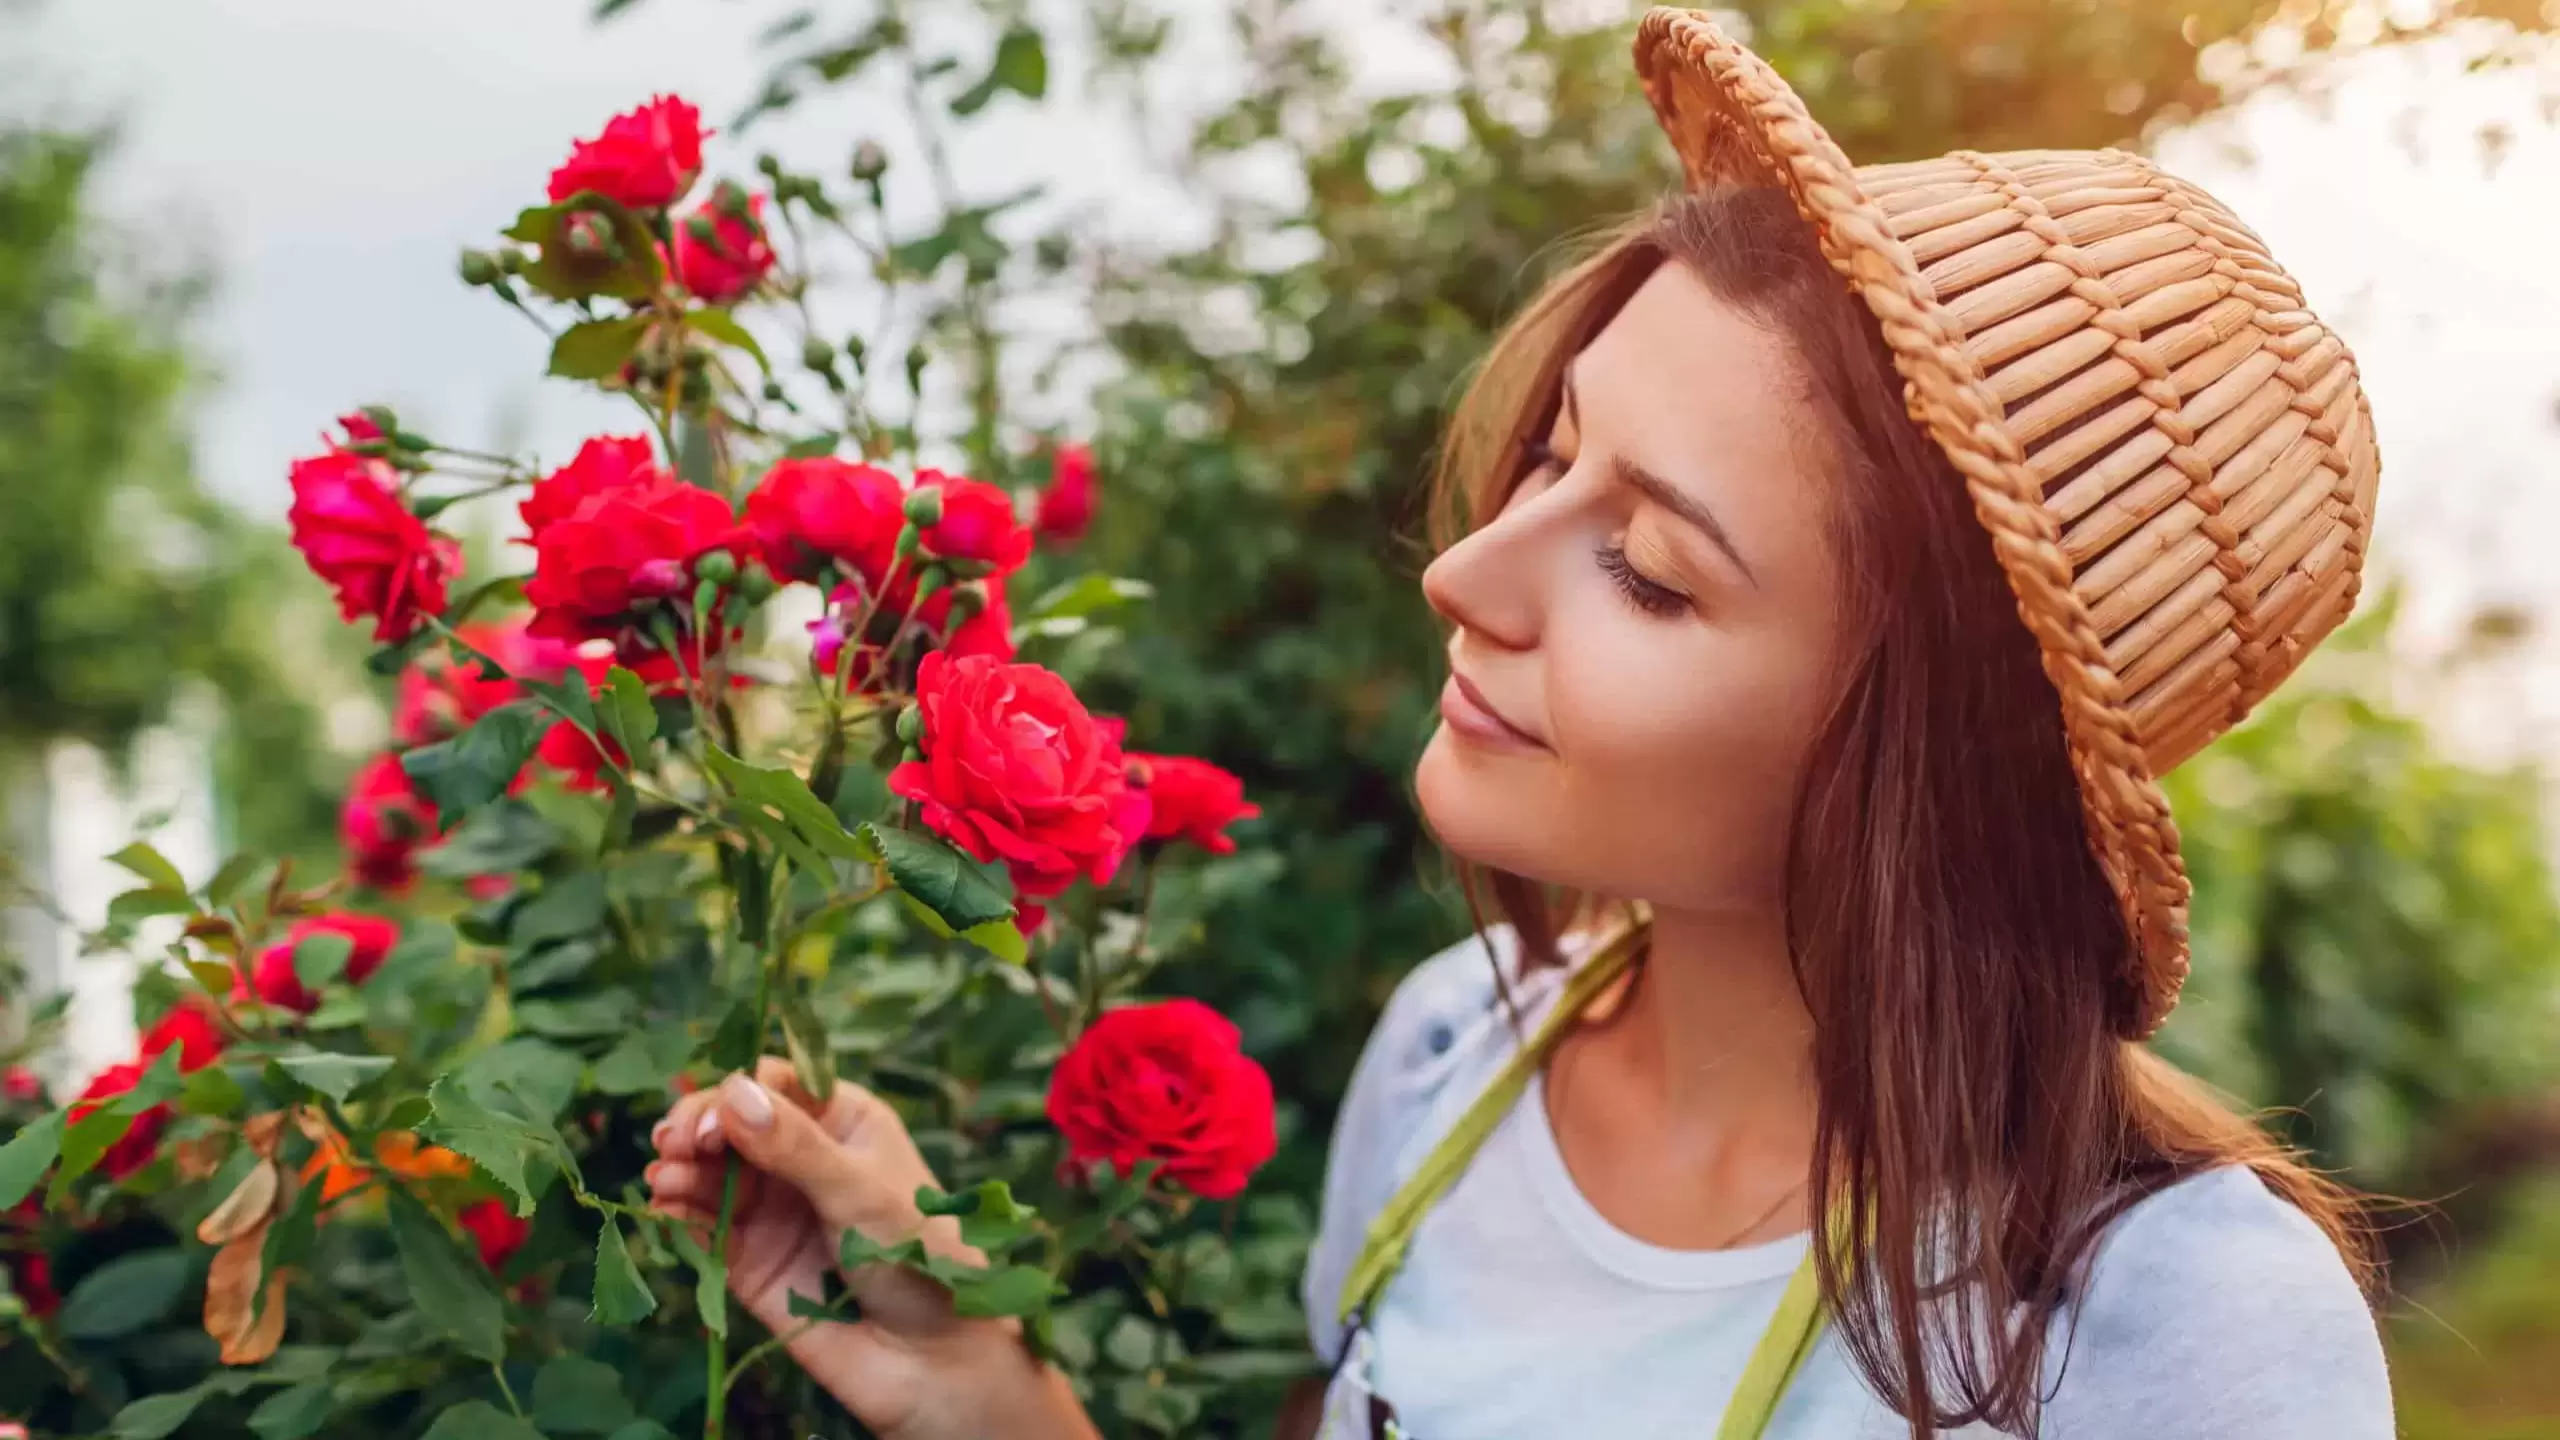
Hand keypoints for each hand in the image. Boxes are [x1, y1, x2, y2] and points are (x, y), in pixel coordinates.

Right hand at [647, 1059, 1094, 1439]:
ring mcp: (772, 1207)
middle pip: (732, 1123)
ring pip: (710, 1172)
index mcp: (842, 1120)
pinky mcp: (748, 1258)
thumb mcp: (862, 1192)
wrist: (928, 1358)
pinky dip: (678, 1213)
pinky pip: (703, 1225)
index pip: (777, 1084)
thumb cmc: (918, 1258)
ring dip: (681, 1169)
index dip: (737, 1093)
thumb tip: (734, 1092)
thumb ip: (797, 1146)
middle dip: (699, 1126)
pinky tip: (665, 1209)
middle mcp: (801, 1157)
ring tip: (664, 1178)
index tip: (713, 1121)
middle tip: (673, 1142)